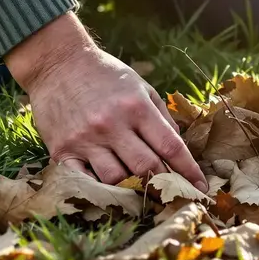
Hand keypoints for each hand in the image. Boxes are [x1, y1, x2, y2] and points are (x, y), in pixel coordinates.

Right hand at [6, 13, 206, 188]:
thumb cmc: (105, 75)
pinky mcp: (62, 151)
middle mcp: (112, 125)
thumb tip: (179, 149)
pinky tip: (111, 194)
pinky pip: (84, 182)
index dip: (189, 171)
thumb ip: (161, 116)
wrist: (57, 63)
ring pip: (117, 180)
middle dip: (165, 185)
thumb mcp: (140, 86)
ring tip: (144, 194)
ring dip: (134, 190)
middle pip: (147, 168)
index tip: (201, 187)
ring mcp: (85, 140)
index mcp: (136, 107)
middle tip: (174, 196)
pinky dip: (100, 191)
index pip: (170, 147)